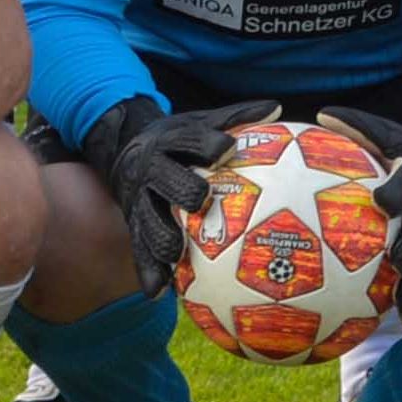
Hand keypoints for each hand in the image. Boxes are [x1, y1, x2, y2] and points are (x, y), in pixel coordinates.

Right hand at [86, 99, 240, 295]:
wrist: (124, 152)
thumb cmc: (178, 142)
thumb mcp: (199, 123)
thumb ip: (236, 118)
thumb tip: (277, 108)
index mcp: (170, 143)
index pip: (189, 141)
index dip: (206, 144)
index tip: (226, 149)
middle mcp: (152, 171)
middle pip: (165, 179)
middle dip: (182, 188)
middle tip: (200, 199)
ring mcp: (140, 201)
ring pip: (148, 219)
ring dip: (161, 236)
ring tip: (175, 253)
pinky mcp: (133, 225)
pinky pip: (139, 250)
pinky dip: (148, 272)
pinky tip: (159, 292)